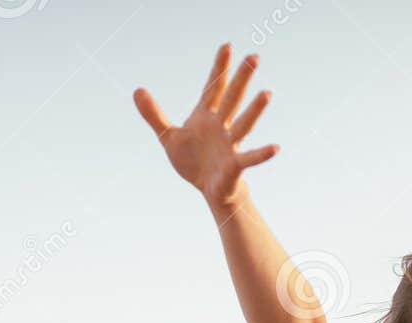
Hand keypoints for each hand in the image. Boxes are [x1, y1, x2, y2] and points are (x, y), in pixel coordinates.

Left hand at [133, 45, 278, 210]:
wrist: (207, 189)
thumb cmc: (193, 161)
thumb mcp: (169, 137)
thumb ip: (154, 114)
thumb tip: (136, 90)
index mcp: (206, 116)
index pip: (213, 87)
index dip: (219, 68)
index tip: (226, 45)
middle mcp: (221, 126)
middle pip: (232, 99)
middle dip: (242, 79)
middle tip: (254, 56)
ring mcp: (230, 144)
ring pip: (243, 124)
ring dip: (254, 111)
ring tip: (267, 94)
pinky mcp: (234, 165)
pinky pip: (250, 158)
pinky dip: (262, 154)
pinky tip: (275, 148)